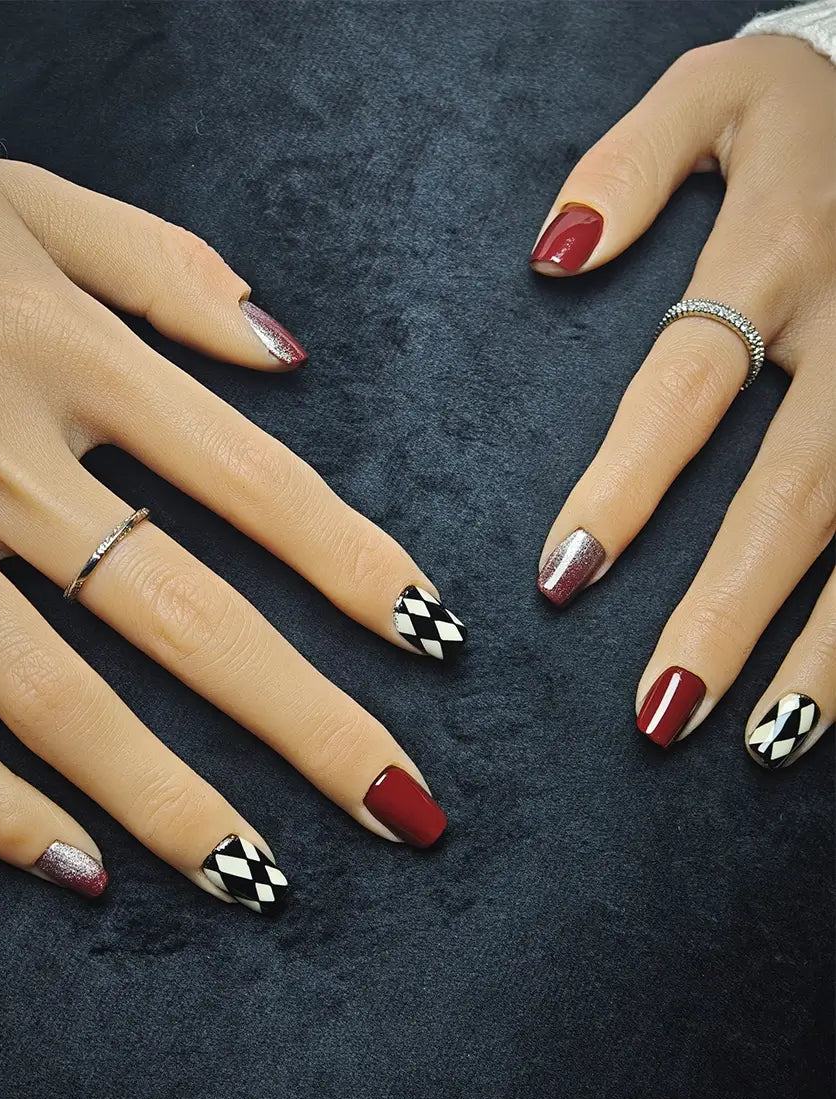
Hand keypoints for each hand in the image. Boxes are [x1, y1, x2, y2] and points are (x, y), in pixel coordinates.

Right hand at [0, 155, 465, 907]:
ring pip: (57, 697)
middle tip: (398, 806)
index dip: (354, 567)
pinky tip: (83, 870)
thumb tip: (288, 357)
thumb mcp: (35, 207)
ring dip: (168, 801)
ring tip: (262, 881)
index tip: (435, 640)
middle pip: (182, 613)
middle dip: (302, 721)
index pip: (254, 481)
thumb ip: (166, 269)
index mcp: (69, 355)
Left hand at [529, 34, 834, 768]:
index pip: (687, 384)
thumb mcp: (717, 94)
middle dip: (729, 611)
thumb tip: (552, 254)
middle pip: (794, 490)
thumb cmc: (810, 111)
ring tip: (769, 743)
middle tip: (660, 714)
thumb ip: (631, 163)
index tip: (564, 578)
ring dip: (831, 648)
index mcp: (780, 249)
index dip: (627, 485)